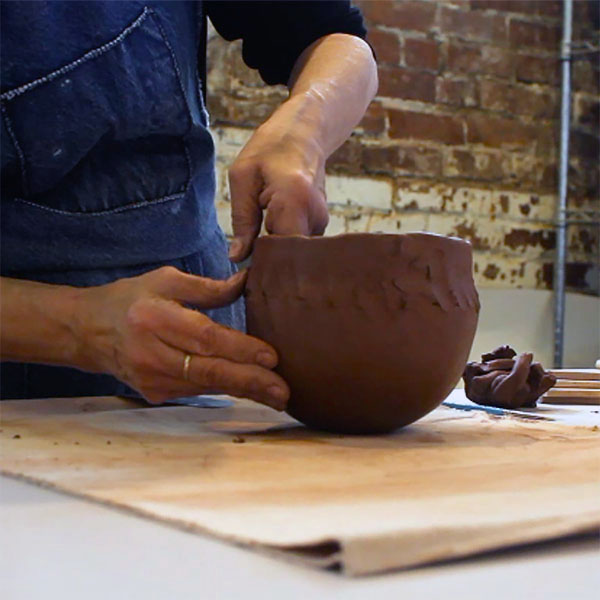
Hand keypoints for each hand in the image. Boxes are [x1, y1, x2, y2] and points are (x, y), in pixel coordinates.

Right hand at [74, 267, 288, 408]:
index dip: (240, 349)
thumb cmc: (131, 299)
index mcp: (154, 318)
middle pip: (209, 371)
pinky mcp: (155, 393)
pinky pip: (198, 391)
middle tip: (283, 392)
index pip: (205, 338)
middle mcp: (151, 353)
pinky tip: (250, 391)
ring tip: (277, 396)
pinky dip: (225, 390)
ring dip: (244, 391)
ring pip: (207, 387)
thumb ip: (207, 287)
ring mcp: (151, 379)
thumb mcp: (164, 280)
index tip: (272, 357)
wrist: (90, 332)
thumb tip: (246, 281)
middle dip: (251, 382)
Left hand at [227, 96, 329, 261]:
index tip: (245, 263)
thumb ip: (241, 220)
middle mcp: (315, 215)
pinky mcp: (320, 226)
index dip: (262, 264)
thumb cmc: (269, 149)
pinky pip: (299, 246)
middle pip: (290, 258)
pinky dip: (283, 245)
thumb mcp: (243, 178)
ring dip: (275, 253)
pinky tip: (271, 230)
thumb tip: (237, 258)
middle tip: (247, 252)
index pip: (281, 252)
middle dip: (268, 262)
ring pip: (295, 255)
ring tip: (259, 233)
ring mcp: (321, 222)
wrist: (304, 133)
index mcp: (294, 200)